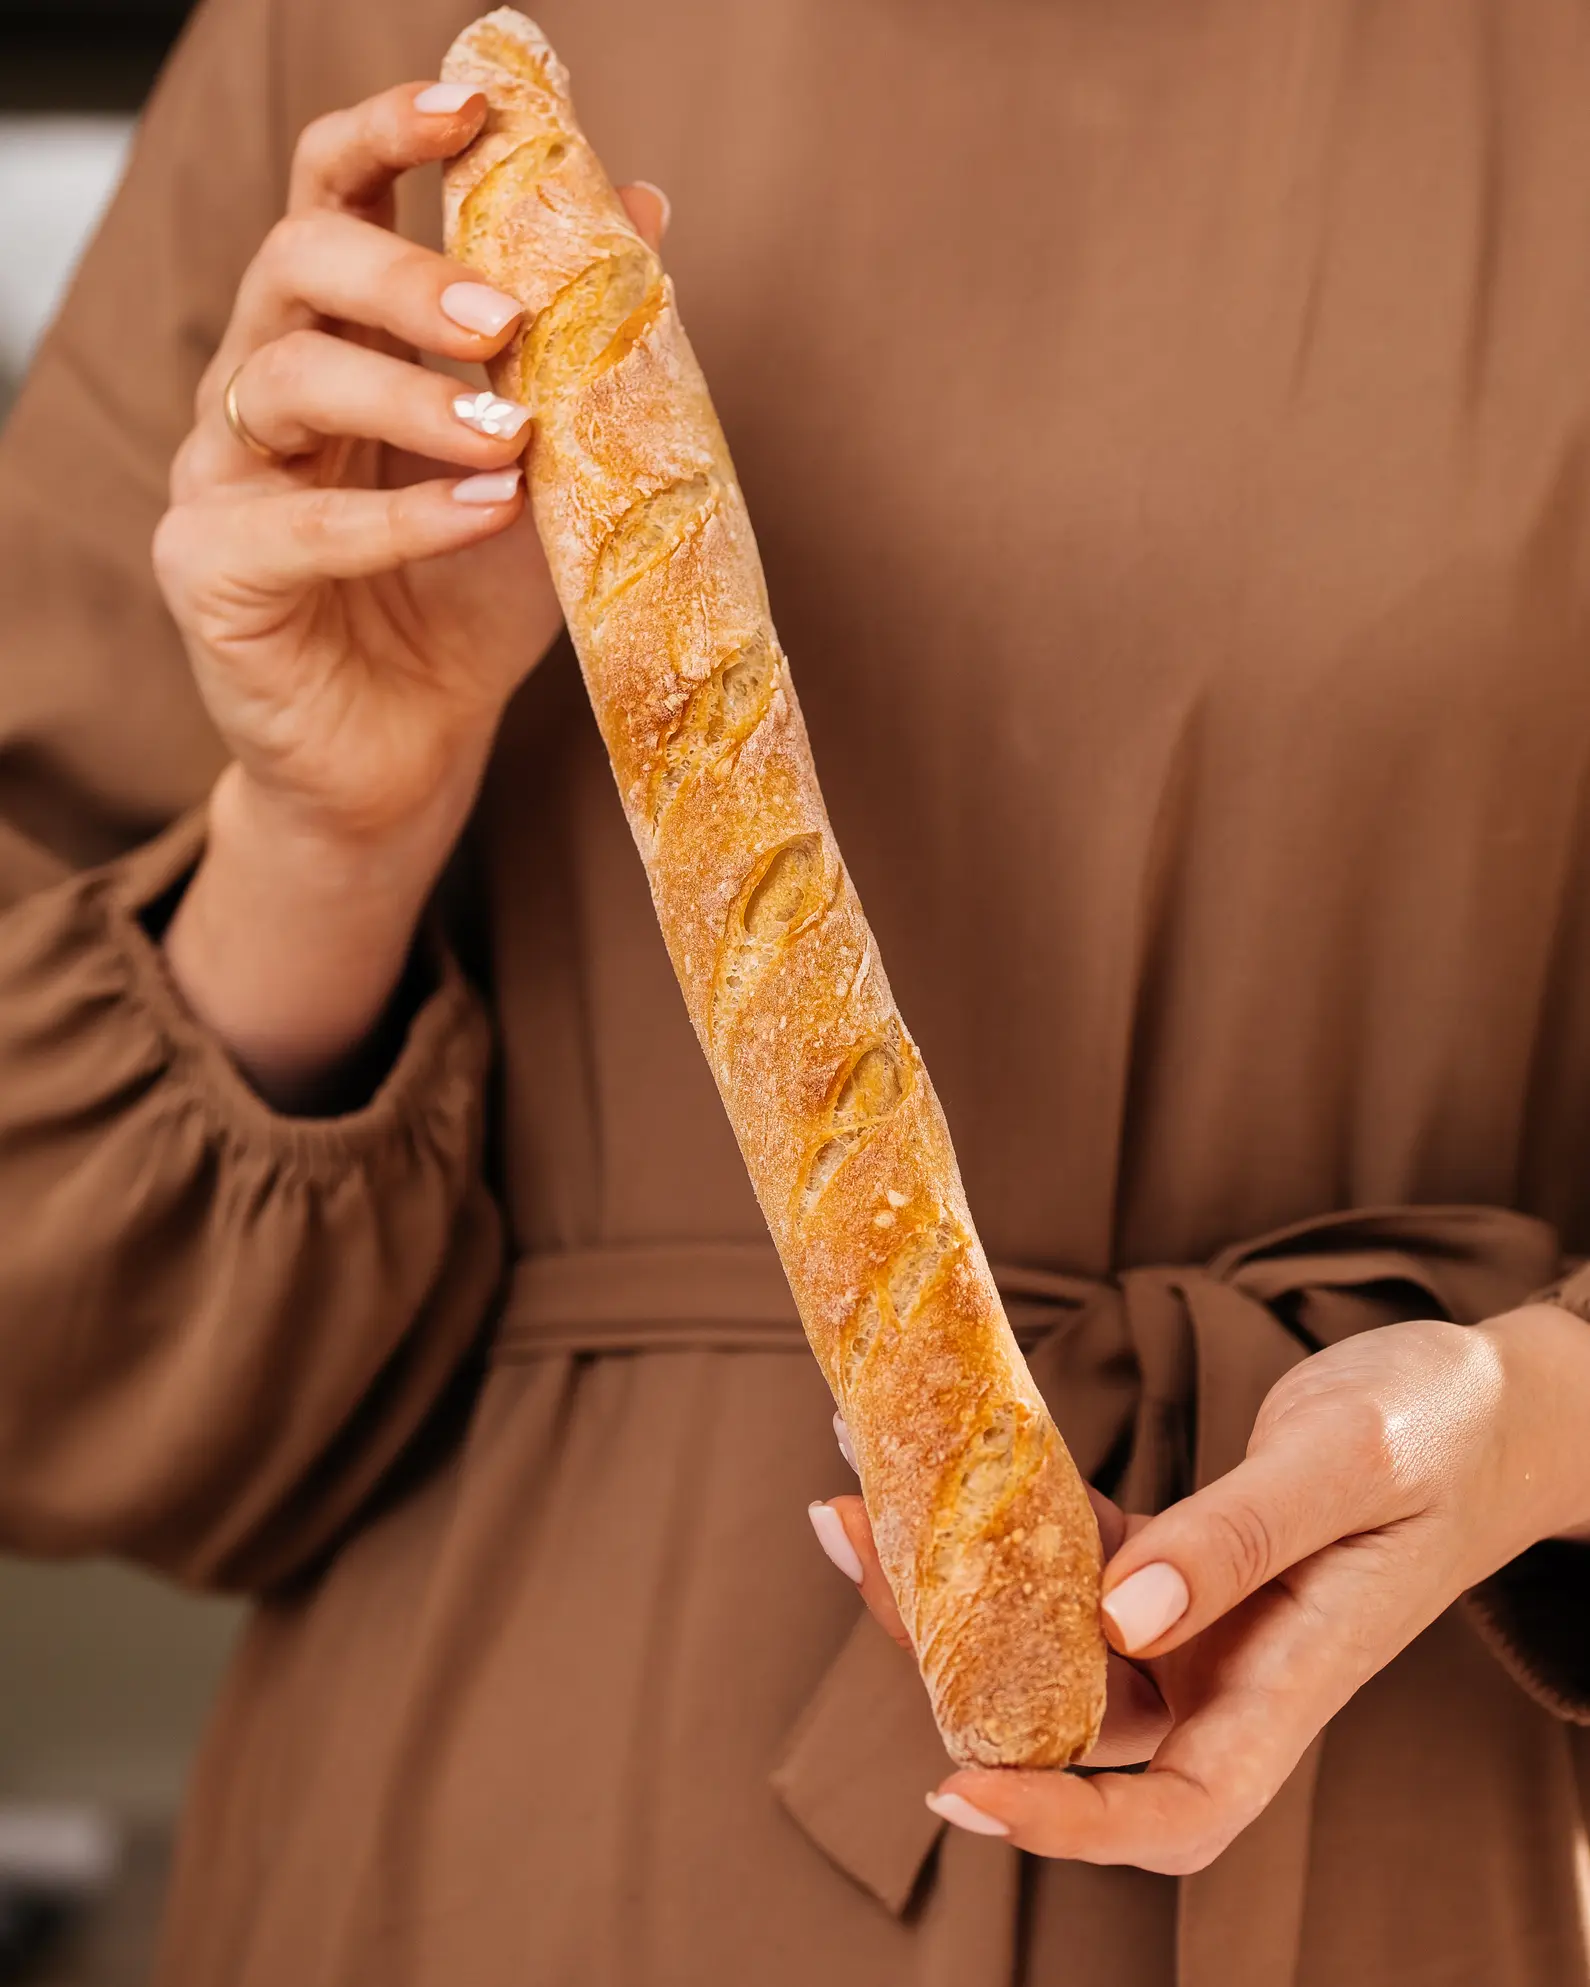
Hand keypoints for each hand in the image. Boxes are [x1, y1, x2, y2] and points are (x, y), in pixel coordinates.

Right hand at [152, 81, 666, 1105]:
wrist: (411, 753)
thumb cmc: (468, 606)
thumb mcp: (548, 473)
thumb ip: (579, 356)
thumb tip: (646, 209)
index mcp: (337, 340)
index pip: (331, 198)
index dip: (386, 139)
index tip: (469, 110)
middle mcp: (262, 387)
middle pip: (295, 267)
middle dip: (403, 273)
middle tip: (506, 317)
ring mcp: (220, 474)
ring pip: (281, 379)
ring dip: (406, 394)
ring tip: (510, 434)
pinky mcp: (208, 570)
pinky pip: (289, 527)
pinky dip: (394, 518)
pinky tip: (483, 514)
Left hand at [811, 1305, 1589, 1870]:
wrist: (1490, 1400)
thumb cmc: (1448, 1430)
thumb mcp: (1353, 1465)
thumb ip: (1244, 1538)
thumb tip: (1123, 1618)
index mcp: (1295, 1683)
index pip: (1177, 1813)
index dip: (1065, 1822)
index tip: (959, 1785)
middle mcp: (1234, 1672)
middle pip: (1074, 1722)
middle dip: (947, 1661)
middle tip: (852, 1546)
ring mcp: (1202, 1621)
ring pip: (1053, 1640)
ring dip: (954, 1580)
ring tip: (860, 1490)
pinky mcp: (1182, 1561)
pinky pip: (1075, 1556)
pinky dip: (1005, 1515)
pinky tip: (942, 1447)